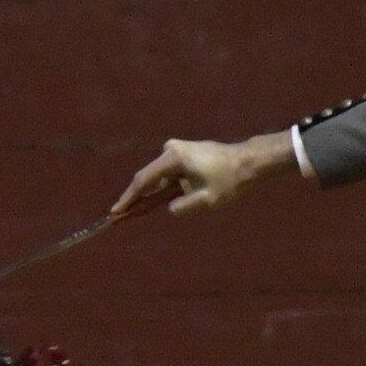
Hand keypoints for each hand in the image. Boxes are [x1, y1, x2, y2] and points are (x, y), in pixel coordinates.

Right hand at [113, 131, 294, 220]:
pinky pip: (168, 176)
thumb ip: (183, 206)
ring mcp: (177, 150)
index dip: (129, 198)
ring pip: (159, 178)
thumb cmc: (229, 180)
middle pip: (148, 178)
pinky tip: (154, 202)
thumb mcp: (206, 199)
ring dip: (151, 195)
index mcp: (173, 158)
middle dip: (136, 198)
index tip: (115, 212)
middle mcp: (171, 149)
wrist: (249, 161)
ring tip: (133, 212)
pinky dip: (162, 189)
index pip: (144, 181)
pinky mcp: (184, 155)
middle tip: (119, 216)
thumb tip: (169, 208)